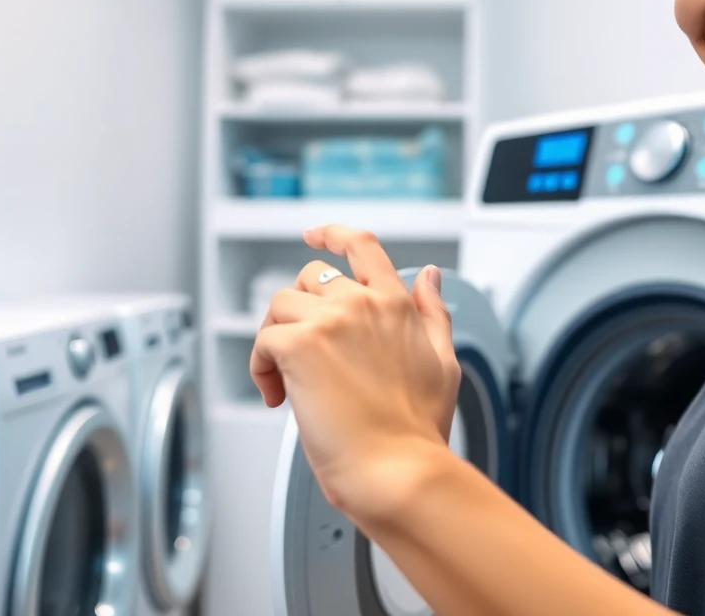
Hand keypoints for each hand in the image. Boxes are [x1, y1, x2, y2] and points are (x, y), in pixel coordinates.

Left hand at [249, 224, 460, 518]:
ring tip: (285, 380)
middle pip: (309, 278)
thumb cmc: (417, 431)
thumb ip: (434, 314)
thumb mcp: (443, 362)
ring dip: (275, 340)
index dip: (333, 234)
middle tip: (297, 354)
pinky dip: (261, 367)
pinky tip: (277, 395)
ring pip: (281, 305)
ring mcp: (332, 321)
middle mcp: (364, 304)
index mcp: (396, 305)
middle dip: (298, 311)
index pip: (362, 246)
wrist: (398, 470)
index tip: (315, 235)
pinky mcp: (300, 345)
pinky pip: (263, 339)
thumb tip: (430, 276)